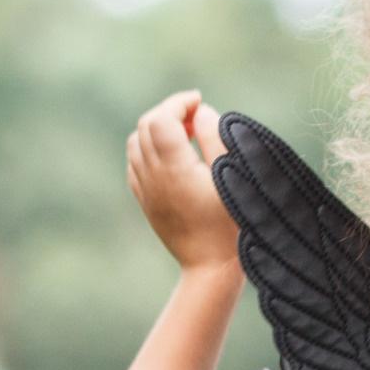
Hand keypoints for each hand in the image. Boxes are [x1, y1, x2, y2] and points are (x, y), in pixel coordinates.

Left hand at [126, 90, 238, 271]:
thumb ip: (215, 136)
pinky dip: (149, 149)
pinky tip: (173, 156)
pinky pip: (135, 163)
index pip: (160, 119)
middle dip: (168, 112)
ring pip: (136, 143)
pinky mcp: (145, 202)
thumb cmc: (232, 224)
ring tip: (187, 135)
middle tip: (197, 118)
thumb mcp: (233, 175)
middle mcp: (153, 177)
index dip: (178, 103)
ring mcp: (145, 191)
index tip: (200, 102)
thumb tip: (200, 112)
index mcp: (175, 169)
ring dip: (157, 129)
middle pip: (145, 126)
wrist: (211, 268)